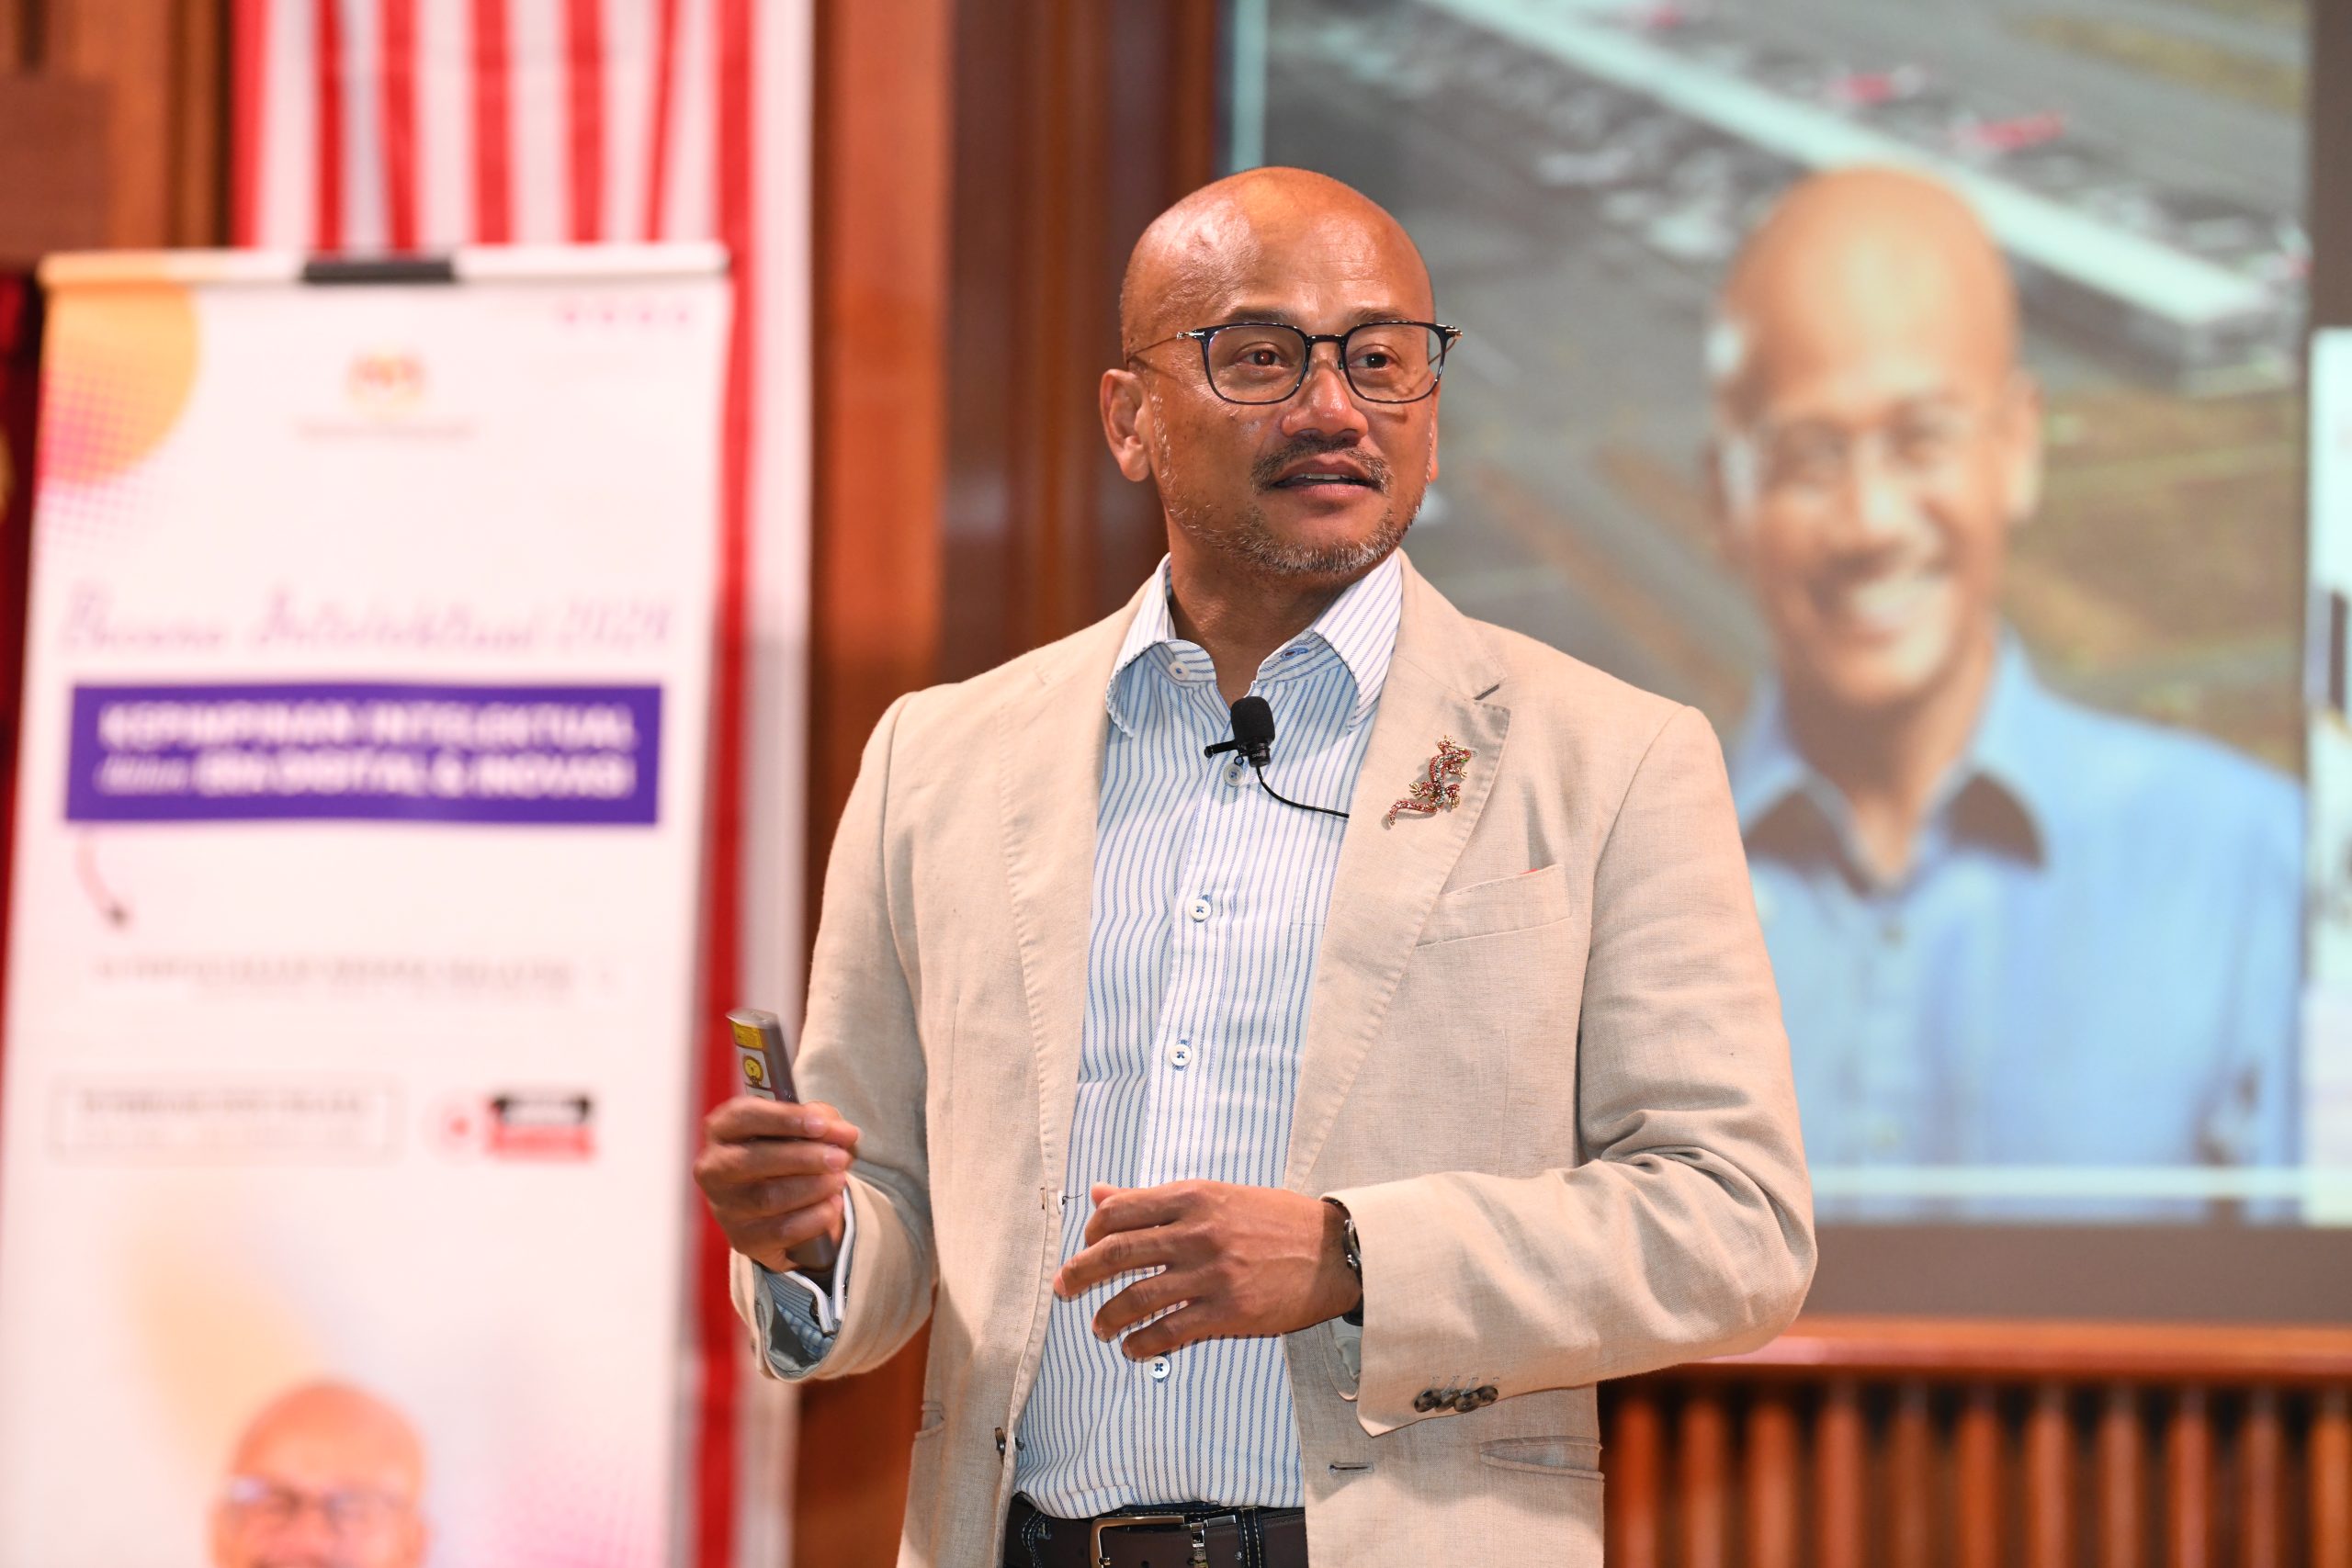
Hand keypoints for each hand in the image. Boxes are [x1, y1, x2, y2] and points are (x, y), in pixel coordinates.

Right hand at [693, 1098, 861, 1272]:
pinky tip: (832, 1205)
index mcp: (722, 1130)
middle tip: (839, 1158)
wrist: (780, 1204)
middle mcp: (714, 1168)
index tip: (820, 1125)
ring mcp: (725, 1207)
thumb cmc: (788, 1152)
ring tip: (839, 1180)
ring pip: (768, 1197)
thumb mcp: (804, 1127)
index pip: (743, 1116)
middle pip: (753, 1160)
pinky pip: (781, 1231)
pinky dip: (814, 1217)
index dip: (783, 1119)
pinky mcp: (743, 1238)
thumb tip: (845, 1134)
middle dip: (804, 1158)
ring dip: (813, 1187)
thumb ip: (823, 1121)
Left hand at [1051, 1180, 1359, 1358]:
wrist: (1334, 1251)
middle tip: (1064, 1288)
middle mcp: (1197, 1231)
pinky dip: (1142, 1343)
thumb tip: (1100, 1193)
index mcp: (1192, 1197)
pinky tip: (1133, 1348)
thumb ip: (1156, 1198)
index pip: (1119, 1211)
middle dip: (1080, 1273)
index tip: (1083, 1246)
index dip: (1090, 1232)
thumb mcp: (1216, 1194)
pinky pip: (1169, 1331)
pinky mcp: (1229, 1311)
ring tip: (1100, 1328)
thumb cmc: (1276, 1219)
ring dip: (1107, 1316)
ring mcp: (1212, 1273)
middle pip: (1115, 1252)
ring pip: (1136, 1297)